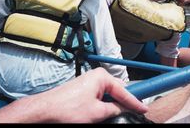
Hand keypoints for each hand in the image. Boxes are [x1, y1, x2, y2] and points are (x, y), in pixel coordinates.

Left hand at [0, 67, 147, 122]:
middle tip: (138, 109)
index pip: (124, 90)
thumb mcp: (97, 112)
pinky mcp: (84, 89)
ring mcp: (90, 82)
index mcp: (102, 77)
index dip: (136, 101)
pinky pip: (100, 96)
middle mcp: (96, 76)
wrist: (45, 110)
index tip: (145, 107)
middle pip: (118, 90)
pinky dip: (106, 103)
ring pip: (109, 94)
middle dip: (126, 101)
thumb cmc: (67, 108)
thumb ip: (115, 109)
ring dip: (115, 104)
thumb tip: (124, 108)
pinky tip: (108, 110)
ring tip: (123, 111)